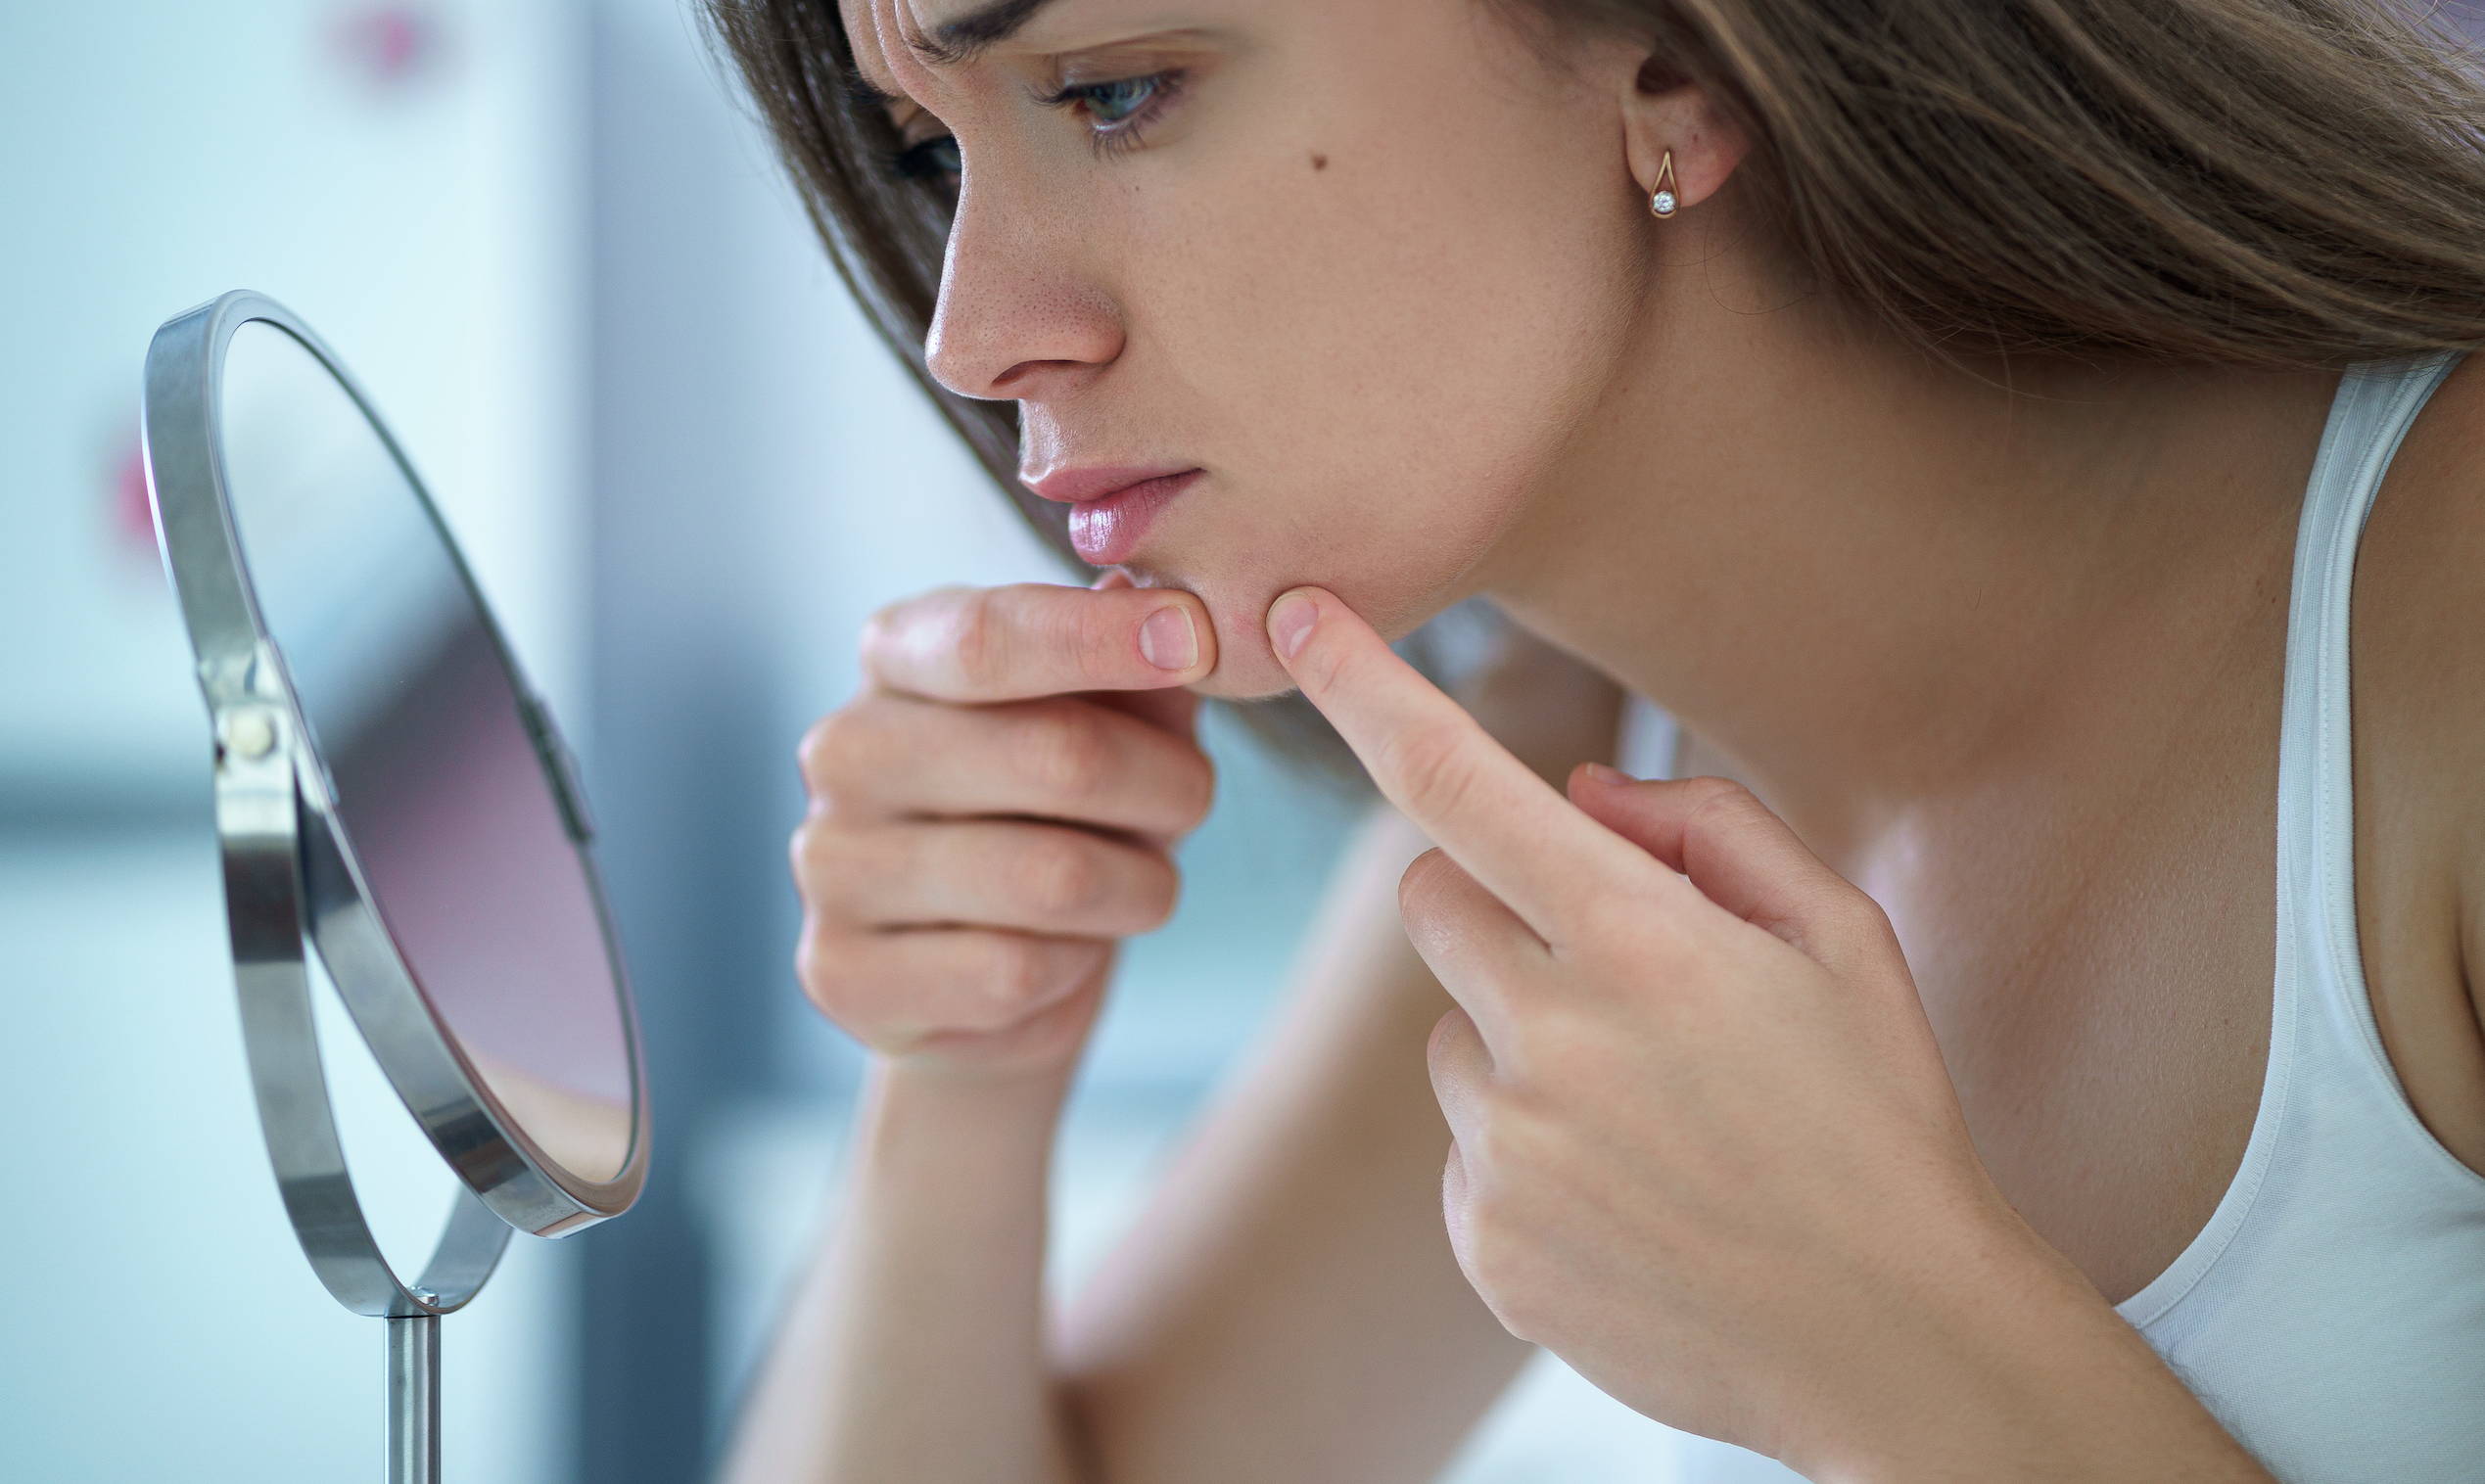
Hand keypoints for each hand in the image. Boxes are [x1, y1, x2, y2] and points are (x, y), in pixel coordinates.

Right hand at [789, 574, 1216, 1079]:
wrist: (992, 981)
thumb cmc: (1062, 819)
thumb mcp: (1115, 725)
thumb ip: (1138, 671)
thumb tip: (1158, 605)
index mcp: (897, 655)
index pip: (988, 636)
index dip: (1098, 639)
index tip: (1196, 638)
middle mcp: (845, 749)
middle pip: (1053, 754)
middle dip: (1167, 785)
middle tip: (1194, 801)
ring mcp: (829, 864)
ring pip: (1053, 879)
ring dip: (1141, 887)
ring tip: (1142, 886)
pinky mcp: (843, 974)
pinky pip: (1016, 972)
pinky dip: (1079, 965)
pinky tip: (1066, 953)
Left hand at [1262, 585, 2084, 1466]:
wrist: (1893, 1340)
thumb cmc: (1875, 1115)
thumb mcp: (1841, 938)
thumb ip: (1709, 828)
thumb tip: (1576, 793)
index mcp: (1640, 941)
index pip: (1456, 781)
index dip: (1364, 686)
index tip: (1294, 613)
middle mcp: (1550, 1040)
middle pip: (1431, 899)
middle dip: (1493, 901)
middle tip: (1605, 964)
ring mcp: (1509, 1153)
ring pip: (1451, 1034)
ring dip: (1519, 1042)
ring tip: (1648, 1113)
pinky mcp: (1486, 1243)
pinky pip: (1465, 1149)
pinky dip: (1526, 1152)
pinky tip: (1630, 1192)